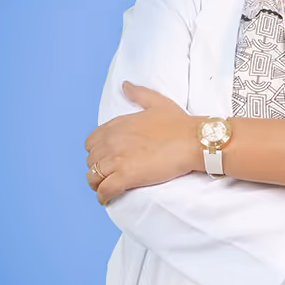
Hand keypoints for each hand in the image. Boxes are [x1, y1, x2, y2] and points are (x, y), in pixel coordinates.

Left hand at [84, 81, 197, 204]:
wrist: (194, 141)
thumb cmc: (179, 123)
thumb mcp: (157, 102)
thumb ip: (138, 94)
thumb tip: (124, 85)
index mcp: (116, 125)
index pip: (91, 142)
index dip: (97, 152)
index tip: (106, 159)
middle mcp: (112, 141)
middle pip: (90, 161)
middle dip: (97, 169)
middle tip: (108, 176)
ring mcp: (117, 159)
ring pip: (92, 176)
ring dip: (97, 184)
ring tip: (105, 189)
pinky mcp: (125, 176)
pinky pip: (104, 190)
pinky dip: (103, 196)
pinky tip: (106, 199)